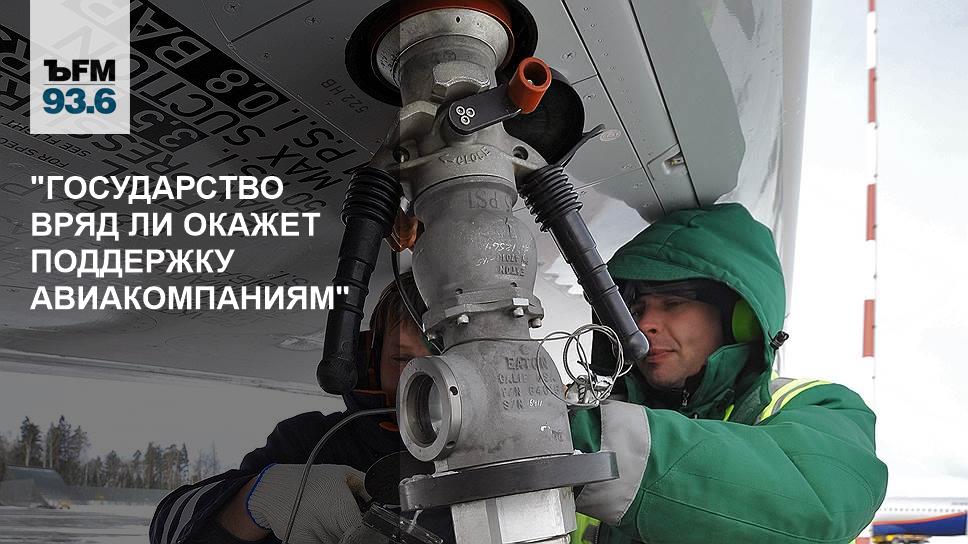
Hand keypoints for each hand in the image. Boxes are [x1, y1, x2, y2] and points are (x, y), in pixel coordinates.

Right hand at [246, 464, 368, 543]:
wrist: (272, 488)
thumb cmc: (308, 478)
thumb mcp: (341, 473)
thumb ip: (364, 484)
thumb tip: (379, 497)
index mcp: (338, 506)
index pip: (361, 529)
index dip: (366, 528)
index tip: (365, 524)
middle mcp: (325, 524)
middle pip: (349, 538)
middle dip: (353, 533)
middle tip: (347, 521)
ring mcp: (311, 537)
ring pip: (336, 543)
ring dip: (339, 536)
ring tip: (333, 521)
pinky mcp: (299, 543)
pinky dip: (326, 539)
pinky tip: (323, 530)